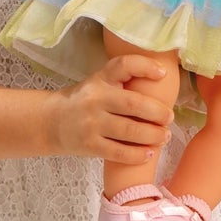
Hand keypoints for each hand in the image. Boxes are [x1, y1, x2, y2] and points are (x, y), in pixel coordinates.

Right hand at [52, 52, 174, 167]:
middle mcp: (96, 99)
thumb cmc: (84, 101)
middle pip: (133, 104)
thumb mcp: (98, 83)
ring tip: (165, 136)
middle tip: (170, 118)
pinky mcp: (90, 145)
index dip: (145, 67)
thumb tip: (162, 84)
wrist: (50, 122)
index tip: (163, 74)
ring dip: (153, 135)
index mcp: (100, 79)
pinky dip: (137, 154)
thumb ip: (122, 82)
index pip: (124, 66)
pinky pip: (119, 152)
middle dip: (157, 112)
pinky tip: (150, 153)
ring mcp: (92, 123)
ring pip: (129, 130)